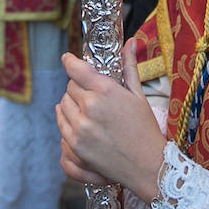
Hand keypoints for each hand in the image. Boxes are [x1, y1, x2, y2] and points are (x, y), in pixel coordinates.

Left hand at [56, 44, 166, 200]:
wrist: (147, 166)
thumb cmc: (146, 129)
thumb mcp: (139, 96)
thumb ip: (129, 67)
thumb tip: (132, 41)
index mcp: (105, 91)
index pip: (75, 69)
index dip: (69, 62)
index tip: (67, 59)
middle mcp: (89, 107)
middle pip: (69, 87)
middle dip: (78, 87)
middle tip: (92, 94)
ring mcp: (80, 128)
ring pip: (62, 105)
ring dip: (71, 104)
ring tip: (88, 110)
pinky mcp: (74, 145)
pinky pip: (60, 124)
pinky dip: (67, 121)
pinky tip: (79, 123)